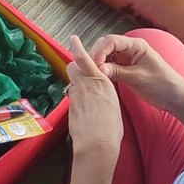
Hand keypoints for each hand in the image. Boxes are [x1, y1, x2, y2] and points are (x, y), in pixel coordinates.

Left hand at [65, 36, 123, 162]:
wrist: (96, 145)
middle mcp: (85, 87)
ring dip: (77, 84)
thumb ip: (104, 93)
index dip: (77, 47)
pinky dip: (77, 100)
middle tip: (82, 72)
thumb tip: (99, 94)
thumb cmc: (111, 128)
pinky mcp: (70, 109)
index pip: (84, 59)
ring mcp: (75, 98)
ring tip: (87, 96)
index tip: (73, 39)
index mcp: (101, 82)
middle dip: (75, 66)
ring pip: (72, 83)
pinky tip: (84, 111)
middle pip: (72, 67)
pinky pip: (72, 98)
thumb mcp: (113, 104)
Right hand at [88, 33, 183, 111]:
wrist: (174, 96)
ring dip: (97, 63)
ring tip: (93, 75)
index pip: (111, 41)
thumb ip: (118, 72)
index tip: (95, 65)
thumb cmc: (163, 84)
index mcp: (136, 45)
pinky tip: (99, 78)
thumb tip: (99, 69)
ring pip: (105, 55)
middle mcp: (130, 49)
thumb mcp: (139, 77)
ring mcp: (126, 59)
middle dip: (96, 56)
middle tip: (91, 70)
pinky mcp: (124, 69)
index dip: (100, 51)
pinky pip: (108, 66)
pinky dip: (102, 70)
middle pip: (105, 45)